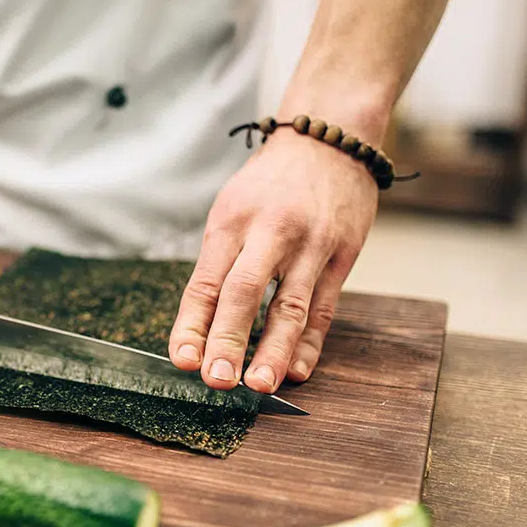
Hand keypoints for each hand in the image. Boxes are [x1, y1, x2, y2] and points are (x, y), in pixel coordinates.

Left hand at [168, 130, 377, 392]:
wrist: (329, 141)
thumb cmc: (269, 186)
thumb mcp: (231, 211)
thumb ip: (218, 264)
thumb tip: (199, 328)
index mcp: (231, 222)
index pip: (205, 283)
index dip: (192, 325)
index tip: (182, 360)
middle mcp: (270, 232)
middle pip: (244, 293)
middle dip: (228, 341)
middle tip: (217, 381)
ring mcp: (310, 244)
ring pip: (290, 306)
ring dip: (274, 350)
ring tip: (260, 385)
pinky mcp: (343, 254)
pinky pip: (325, 307)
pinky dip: (310, 342)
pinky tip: (296, 369)